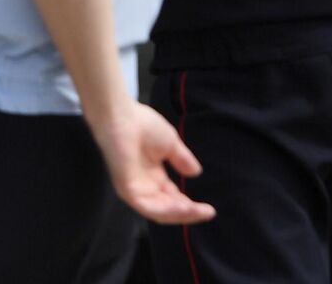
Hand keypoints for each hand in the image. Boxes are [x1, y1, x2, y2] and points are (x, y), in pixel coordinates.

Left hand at [88, 97, 216, 225]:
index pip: (172, 199)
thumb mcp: (170, 144)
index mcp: (152, 177)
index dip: (190, 206)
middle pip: (168, 209)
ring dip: (180, 214)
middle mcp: (144, 187)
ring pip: (159, 212)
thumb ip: (182, 159)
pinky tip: (183, 207)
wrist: (122, 117)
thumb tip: (196, 173)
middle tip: (208, 213)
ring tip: (198, 211)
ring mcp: (135, 190)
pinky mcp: (127, 190)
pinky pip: (148, 207)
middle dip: (189, 213)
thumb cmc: (142, 125)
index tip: (209, 209)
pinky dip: (166, 210)